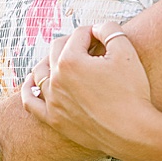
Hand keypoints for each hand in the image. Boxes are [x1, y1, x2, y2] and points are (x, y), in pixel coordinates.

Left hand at [23, 23, 160, 159]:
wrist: (132, 132)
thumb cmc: (132, 92)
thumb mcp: (126, 51)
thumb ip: (109, 30)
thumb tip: (98, 28)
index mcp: (70, 60)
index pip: (79, 35)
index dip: (94, 32)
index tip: (105, 37)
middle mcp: (56, 79)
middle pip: (58, 49)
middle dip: (74, 43)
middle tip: (90, 46)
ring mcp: (52, 101)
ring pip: (41, 73)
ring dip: (51, 61)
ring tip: (62, 59)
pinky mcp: (54, 119)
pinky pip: (31, 102)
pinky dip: (29, 89)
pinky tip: (32, 82)